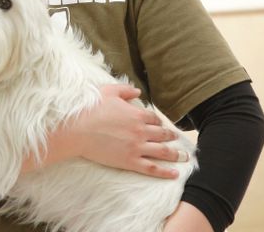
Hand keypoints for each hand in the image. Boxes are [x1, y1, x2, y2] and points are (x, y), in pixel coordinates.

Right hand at [67, 84, 182, 178]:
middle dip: (172, 137)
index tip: (162, 125)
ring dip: (176, 155)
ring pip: (162, 152)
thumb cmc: (92, 109)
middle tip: (179, 140)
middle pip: (162, 134)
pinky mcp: (130, 161)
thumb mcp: (109, 91)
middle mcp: (140, 131)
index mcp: (136, 114)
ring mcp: (136, 147)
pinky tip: (174, 173)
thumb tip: (138, 91)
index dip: (159, 122)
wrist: (79, 130)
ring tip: (185, 158)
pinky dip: (165, 171)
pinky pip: (152, 168)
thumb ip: (126, 90)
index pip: (154, 118)